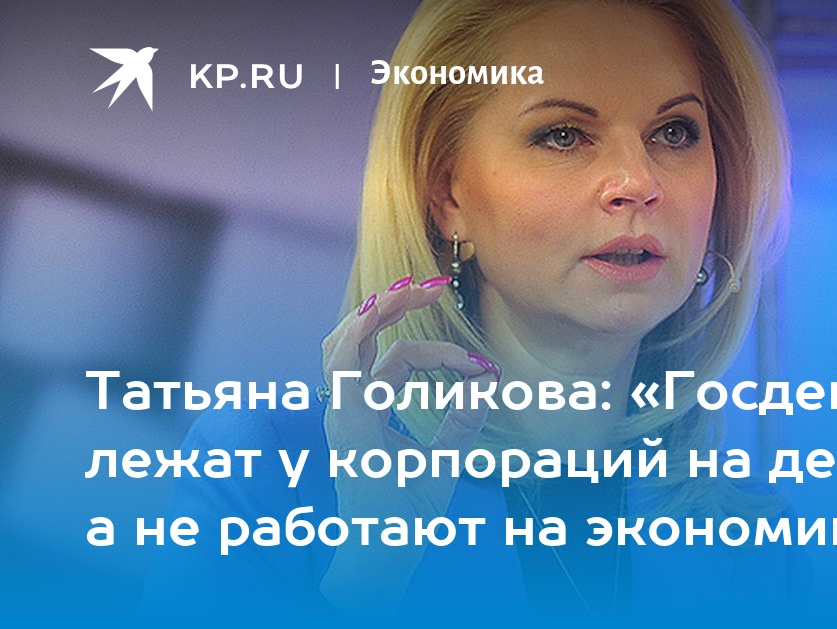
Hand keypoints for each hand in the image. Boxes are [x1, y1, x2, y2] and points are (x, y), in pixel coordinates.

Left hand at [317, 276, 499, 611]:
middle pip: (351, 335)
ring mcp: (340, 412)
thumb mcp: (440, 471)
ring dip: (374, 318)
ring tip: (409, 295)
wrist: (373, 557)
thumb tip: (488, 379)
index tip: (481, 370)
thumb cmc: (403, 521)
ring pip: (343, 345)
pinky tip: (396, 328)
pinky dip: (374, 341)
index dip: (440, 356)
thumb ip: (462, 423)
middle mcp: (340, 411)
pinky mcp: (350, 417)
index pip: (393, 361)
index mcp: (356, 423)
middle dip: (389, 306)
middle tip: (430, 287)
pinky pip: (353, 365)